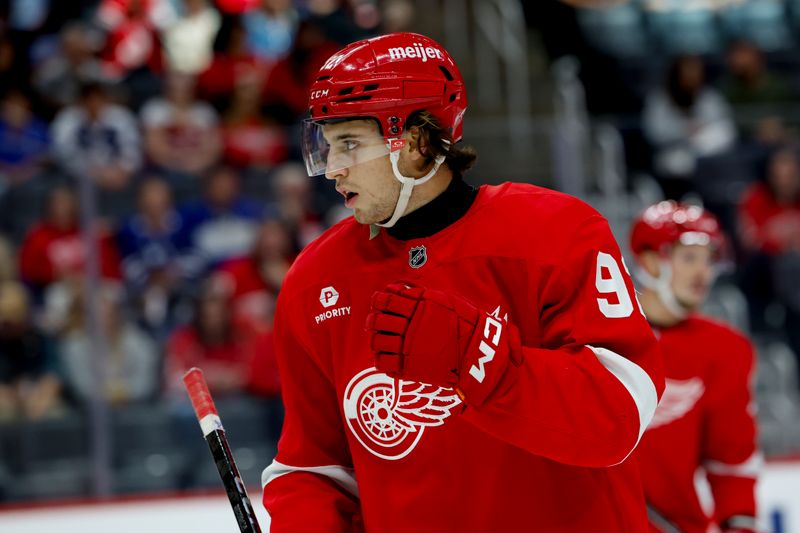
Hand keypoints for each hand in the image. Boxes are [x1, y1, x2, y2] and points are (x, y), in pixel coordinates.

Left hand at [366, 282, 518, 405]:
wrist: (477, 352)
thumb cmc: (464, 323)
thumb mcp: (445, 300)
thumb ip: (420, 294)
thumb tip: (399, 288)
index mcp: (418, 308)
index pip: (387, 300)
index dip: (377, 300)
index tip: (376, 301)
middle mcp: (410, 327)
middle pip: (378, 321)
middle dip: (372, 320)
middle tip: (372, 322)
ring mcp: (408, 348)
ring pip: (378, 342)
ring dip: (374, 339)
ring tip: (378, 339)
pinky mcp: (410, 368)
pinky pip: (383, 363)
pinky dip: (380, 359)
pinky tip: (384, 355)